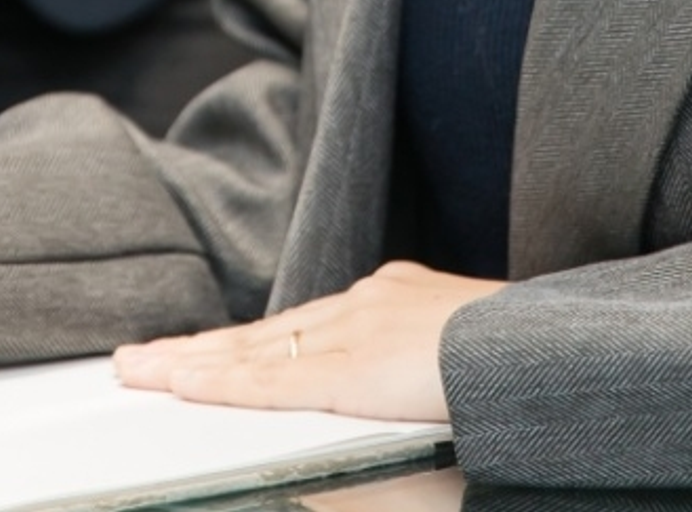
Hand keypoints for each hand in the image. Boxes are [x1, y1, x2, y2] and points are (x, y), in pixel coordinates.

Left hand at [110, 261, 500, 423]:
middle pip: (260, 335)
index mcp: (387, 301)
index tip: (194, 353)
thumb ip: (416, 369)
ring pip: (254, 354)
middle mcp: (363, 306)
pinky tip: (187, 387)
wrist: (554, 342)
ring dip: (191, 366)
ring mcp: (357, 333)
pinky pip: (277, 383)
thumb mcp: (460, 352)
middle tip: (137, 361)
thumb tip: (400, 389)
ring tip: (140, 374)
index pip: (292, 328)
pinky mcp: (358, 369)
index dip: (237, 344)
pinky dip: (225, 385)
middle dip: (196, 351)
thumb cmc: (521, 353)